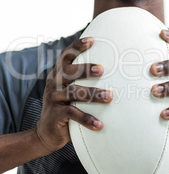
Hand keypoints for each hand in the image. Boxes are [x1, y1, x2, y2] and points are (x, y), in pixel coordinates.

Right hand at [36, 37, 112, 151]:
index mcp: (58, 74)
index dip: (77, 46)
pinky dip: (87, 119)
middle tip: (103, 69)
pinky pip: (72, 114)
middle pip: (69, 71)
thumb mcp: (72, 92)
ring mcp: (54, 98)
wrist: (47, 133)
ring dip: (92, 94)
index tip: (92, 40)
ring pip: (73, 92)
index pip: (66, 56)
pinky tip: (100, 124)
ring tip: (109, 97)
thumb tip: (116, 73)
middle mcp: (54, 83)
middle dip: (86, 68)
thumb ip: (84, 81)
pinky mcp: (55, 114)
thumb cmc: (67, 108)